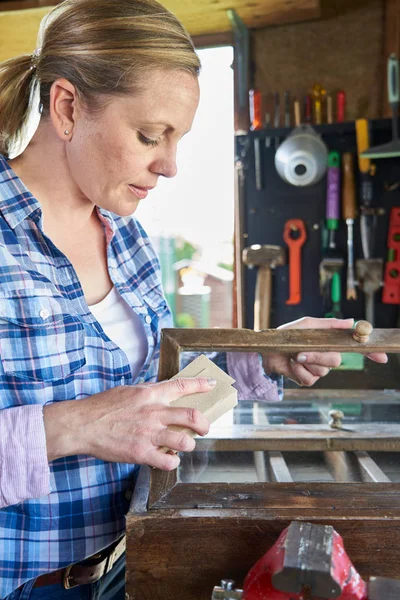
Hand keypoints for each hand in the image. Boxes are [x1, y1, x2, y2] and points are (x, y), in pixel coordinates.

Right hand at [44, 377, 213, 469]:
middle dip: (204, 424)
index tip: (212, 384)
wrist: (82, 424)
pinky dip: (172, 463)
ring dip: (189, 445)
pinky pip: (168, 462)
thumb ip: (148, 394)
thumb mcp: (128, 391)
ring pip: (185, 441)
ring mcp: (149, 433)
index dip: (201, 384)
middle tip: (205, 428)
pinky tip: (168, 460)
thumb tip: (162, 395)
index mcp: (150, 394)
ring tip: (185, 446)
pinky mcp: (141, 452)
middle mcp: (154, 412)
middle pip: (193, 416)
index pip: (182, 385)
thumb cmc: (102, 407)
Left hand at [262, 317, 387, 386]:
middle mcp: (326, 356)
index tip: (381, 357)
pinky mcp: (307, 380)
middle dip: (319, 356)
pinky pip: (310, 379)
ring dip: (305, 362)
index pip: (353, 349)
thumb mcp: (307, 325)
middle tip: (303, 351)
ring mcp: (317, 369)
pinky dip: (298, 371)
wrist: (266, 351)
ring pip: (322, 371)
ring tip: (293, 355)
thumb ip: (328, 324)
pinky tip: (291, 364)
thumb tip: (351, 321)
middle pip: (336, 360)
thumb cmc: (286, 335)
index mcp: (329, 343)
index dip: (369, 353)